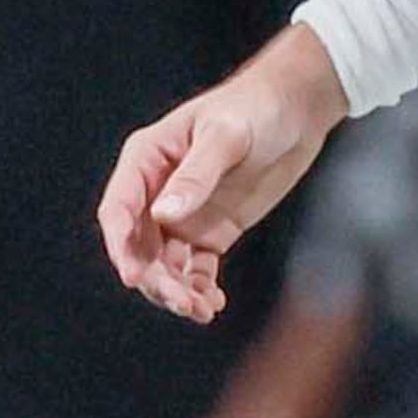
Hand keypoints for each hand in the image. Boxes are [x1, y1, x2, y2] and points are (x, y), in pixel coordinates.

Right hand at [98, 24, 346, 323]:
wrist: (297, 110)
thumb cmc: (256, 108)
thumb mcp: (227, 136)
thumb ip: (196, 176)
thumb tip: (163, 216)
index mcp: (147, 159)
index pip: (119, 209)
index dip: (120, 245)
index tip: (133, 277)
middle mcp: (157, 190)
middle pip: (139, 246)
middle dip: (155, 279)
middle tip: (184, 302)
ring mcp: (183, 214)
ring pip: (165, 264)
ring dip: (176, 291)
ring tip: (202, 310)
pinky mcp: (210, 231)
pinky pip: (194, 268)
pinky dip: (198, 288)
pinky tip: (213, 303)